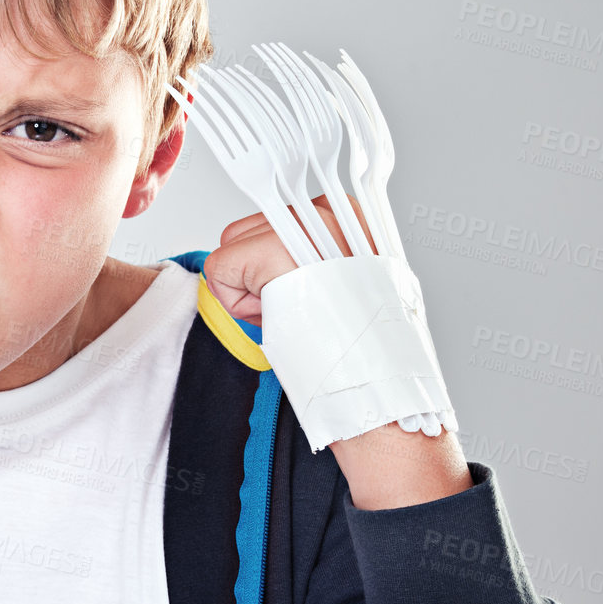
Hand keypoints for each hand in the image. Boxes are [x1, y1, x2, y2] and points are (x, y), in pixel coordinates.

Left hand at [204, 195, 469, 507]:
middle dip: (255, 275)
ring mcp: (304, 227)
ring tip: (293, 315)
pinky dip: (235, 303)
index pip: (276, 216)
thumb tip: (277, 254)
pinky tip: (276, 320)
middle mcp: (330, 210)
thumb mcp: (349, 282)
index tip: (300, 291)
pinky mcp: (273, 252)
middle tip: (297, 310)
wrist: (384, 393)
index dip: (273, 262)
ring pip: (228, 246)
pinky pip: (219, 269)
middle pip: (245, 228)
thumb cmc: (366, 349)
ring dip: (247, 290)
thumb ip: (315, 255)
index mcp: (351, 212)